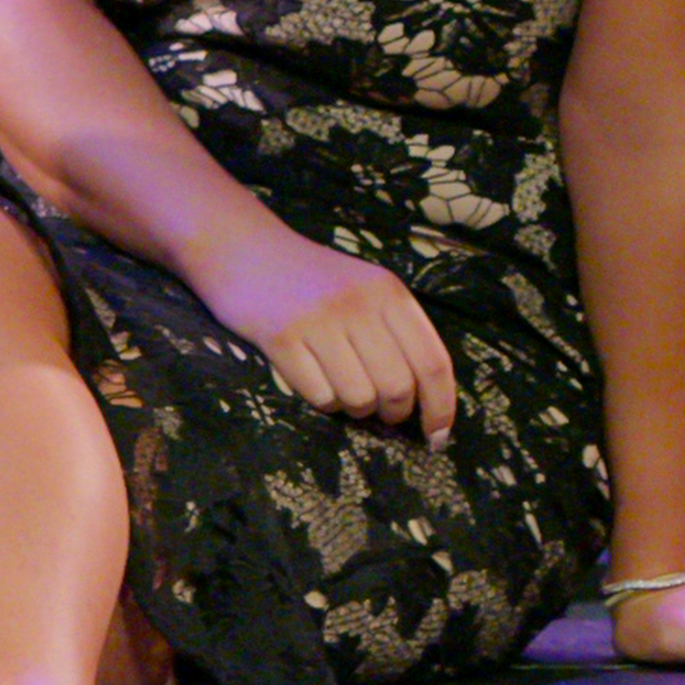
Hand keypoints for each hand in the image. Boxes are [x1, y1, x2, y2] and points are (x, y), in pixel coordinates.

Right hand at [187, 222, 458, 444]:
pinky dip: (321, 400)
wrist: (243, 248)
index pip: (432, 361)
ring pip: (359, 397)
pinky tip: (311, 378)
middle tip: (381, 412)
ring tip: (342, 390)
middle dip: (393, 412)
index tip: (437, 436)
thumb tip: (425, 399)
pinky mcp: (281, 337)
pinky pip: (318, 395)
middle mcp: (358, 304)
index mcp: (388, 291)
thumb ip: (395, 332)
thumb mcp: (364, 289)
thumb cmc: (311, 278)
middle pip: (398, 387)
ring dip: (354, 408)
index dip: (441, 406)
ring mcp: (318, 320)